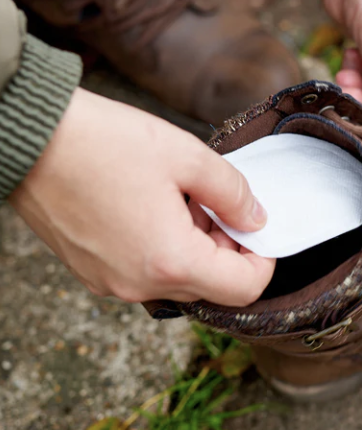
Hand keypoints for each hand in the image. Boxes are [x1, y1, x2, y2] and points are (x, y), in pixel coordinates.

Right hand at [9, 88, 274, 306]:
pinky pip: (144, 273)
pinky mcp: (91, 272)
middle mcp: (139, 285)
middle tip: (218, 202)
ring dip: (194, 247)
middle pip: (210, 287)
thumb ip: (233, 193)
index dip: (263, 260)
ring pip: (177, 280)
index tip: (258, 228)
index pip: (243, 289)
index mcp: (169, 262)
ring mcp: (111, 283)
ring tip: (183, 197)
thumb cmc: (103, 143)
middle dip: (226, 248)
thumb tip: (256, 218)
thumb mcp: (187, 156)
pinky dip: (162, 249)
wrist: (31, 139)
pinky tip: (153, 206)